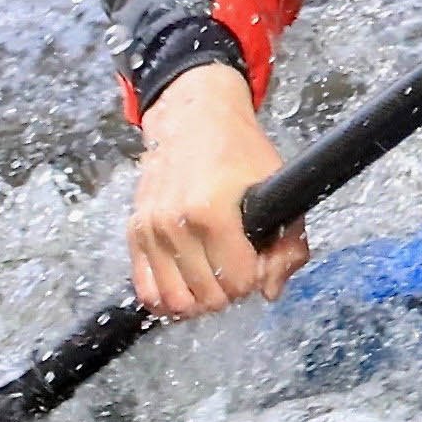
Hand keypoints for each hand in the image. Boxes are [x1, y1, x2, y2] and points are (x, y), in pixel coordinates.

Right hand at [127, 60, 305, 317]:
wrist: (192, 119)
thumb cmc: (238, 151)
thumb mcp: (276, 188)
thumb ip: (287, 243)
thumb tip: (271, 290)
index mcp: (212, 211)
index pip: (238, 283)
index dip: (256, 279)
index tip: (258, 261)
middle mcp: (174, 224)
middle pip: (208, 297)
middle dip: (231, 290)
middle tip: (239, 266)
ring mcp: (150, 230)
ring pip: (175, 303)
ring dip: (201, 300)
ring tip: (216, 278)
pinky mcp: (135, 232)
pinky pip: (146, 291)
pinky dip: (168, 299)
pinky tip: (188, 285)